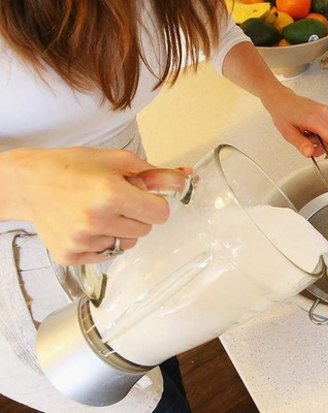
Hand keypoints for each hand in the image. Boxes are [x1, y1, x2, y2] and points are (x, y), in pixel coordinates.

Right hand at [7, 147, 180, 264]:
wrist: (28, 182)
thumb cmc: (73, 166)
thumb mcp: (117, 160)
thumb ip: (155, 173)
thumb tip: (187, 178)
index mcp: (112, 194)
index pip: (161, 214)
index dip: (155, 203)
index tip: (142, 196)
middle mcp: (97, 221)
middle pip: (146, 230)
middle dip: (138, 215)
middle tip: (116, 201)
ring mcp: (83, 242)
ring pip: (128, 244)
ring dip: (122, 230)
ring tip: (100, 212)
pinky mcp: (71, 256)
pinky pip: (107, 255)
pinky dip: (103, 242)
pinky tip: (87, 225)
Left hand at [261, 86, 327, 157]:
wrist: (282, 100)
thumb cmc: (283, 113)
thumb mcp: (288, 133)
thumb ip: (301, 144)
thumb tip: (309, 153)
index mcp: (314, 119)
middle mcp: (323, 113)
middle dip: (320, 147)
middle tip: (307, 146)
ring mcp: (326, 111)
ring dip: (318, 139)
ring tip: (305, 134)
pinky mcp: (326, 111)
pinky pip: (327, 128)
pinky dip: (318, 133)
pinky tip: (308, 129)